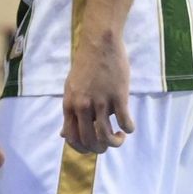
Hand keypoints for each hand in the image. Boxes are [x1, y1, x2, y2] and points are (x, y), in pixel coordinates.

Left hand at [62, 30, 133, 153]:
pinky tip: (128, 126)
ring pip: (106, 136)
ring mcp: (100, 102)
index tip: (92, 147)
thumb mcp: (70, 89)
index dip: (82, 149)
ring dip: (115, 143)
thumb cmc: (85, 66)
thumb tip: (64, 135)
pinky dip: (128, 129)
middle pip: (89, 141)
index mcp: (69, 105)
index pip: (71, 138)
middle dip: (100, 149)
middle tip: (108, 143)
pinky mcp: (118, 96)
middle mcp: (83, 106)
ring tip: (119, 136)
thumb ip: (70, 112)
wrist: (99, 44)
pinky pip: (124, 122)